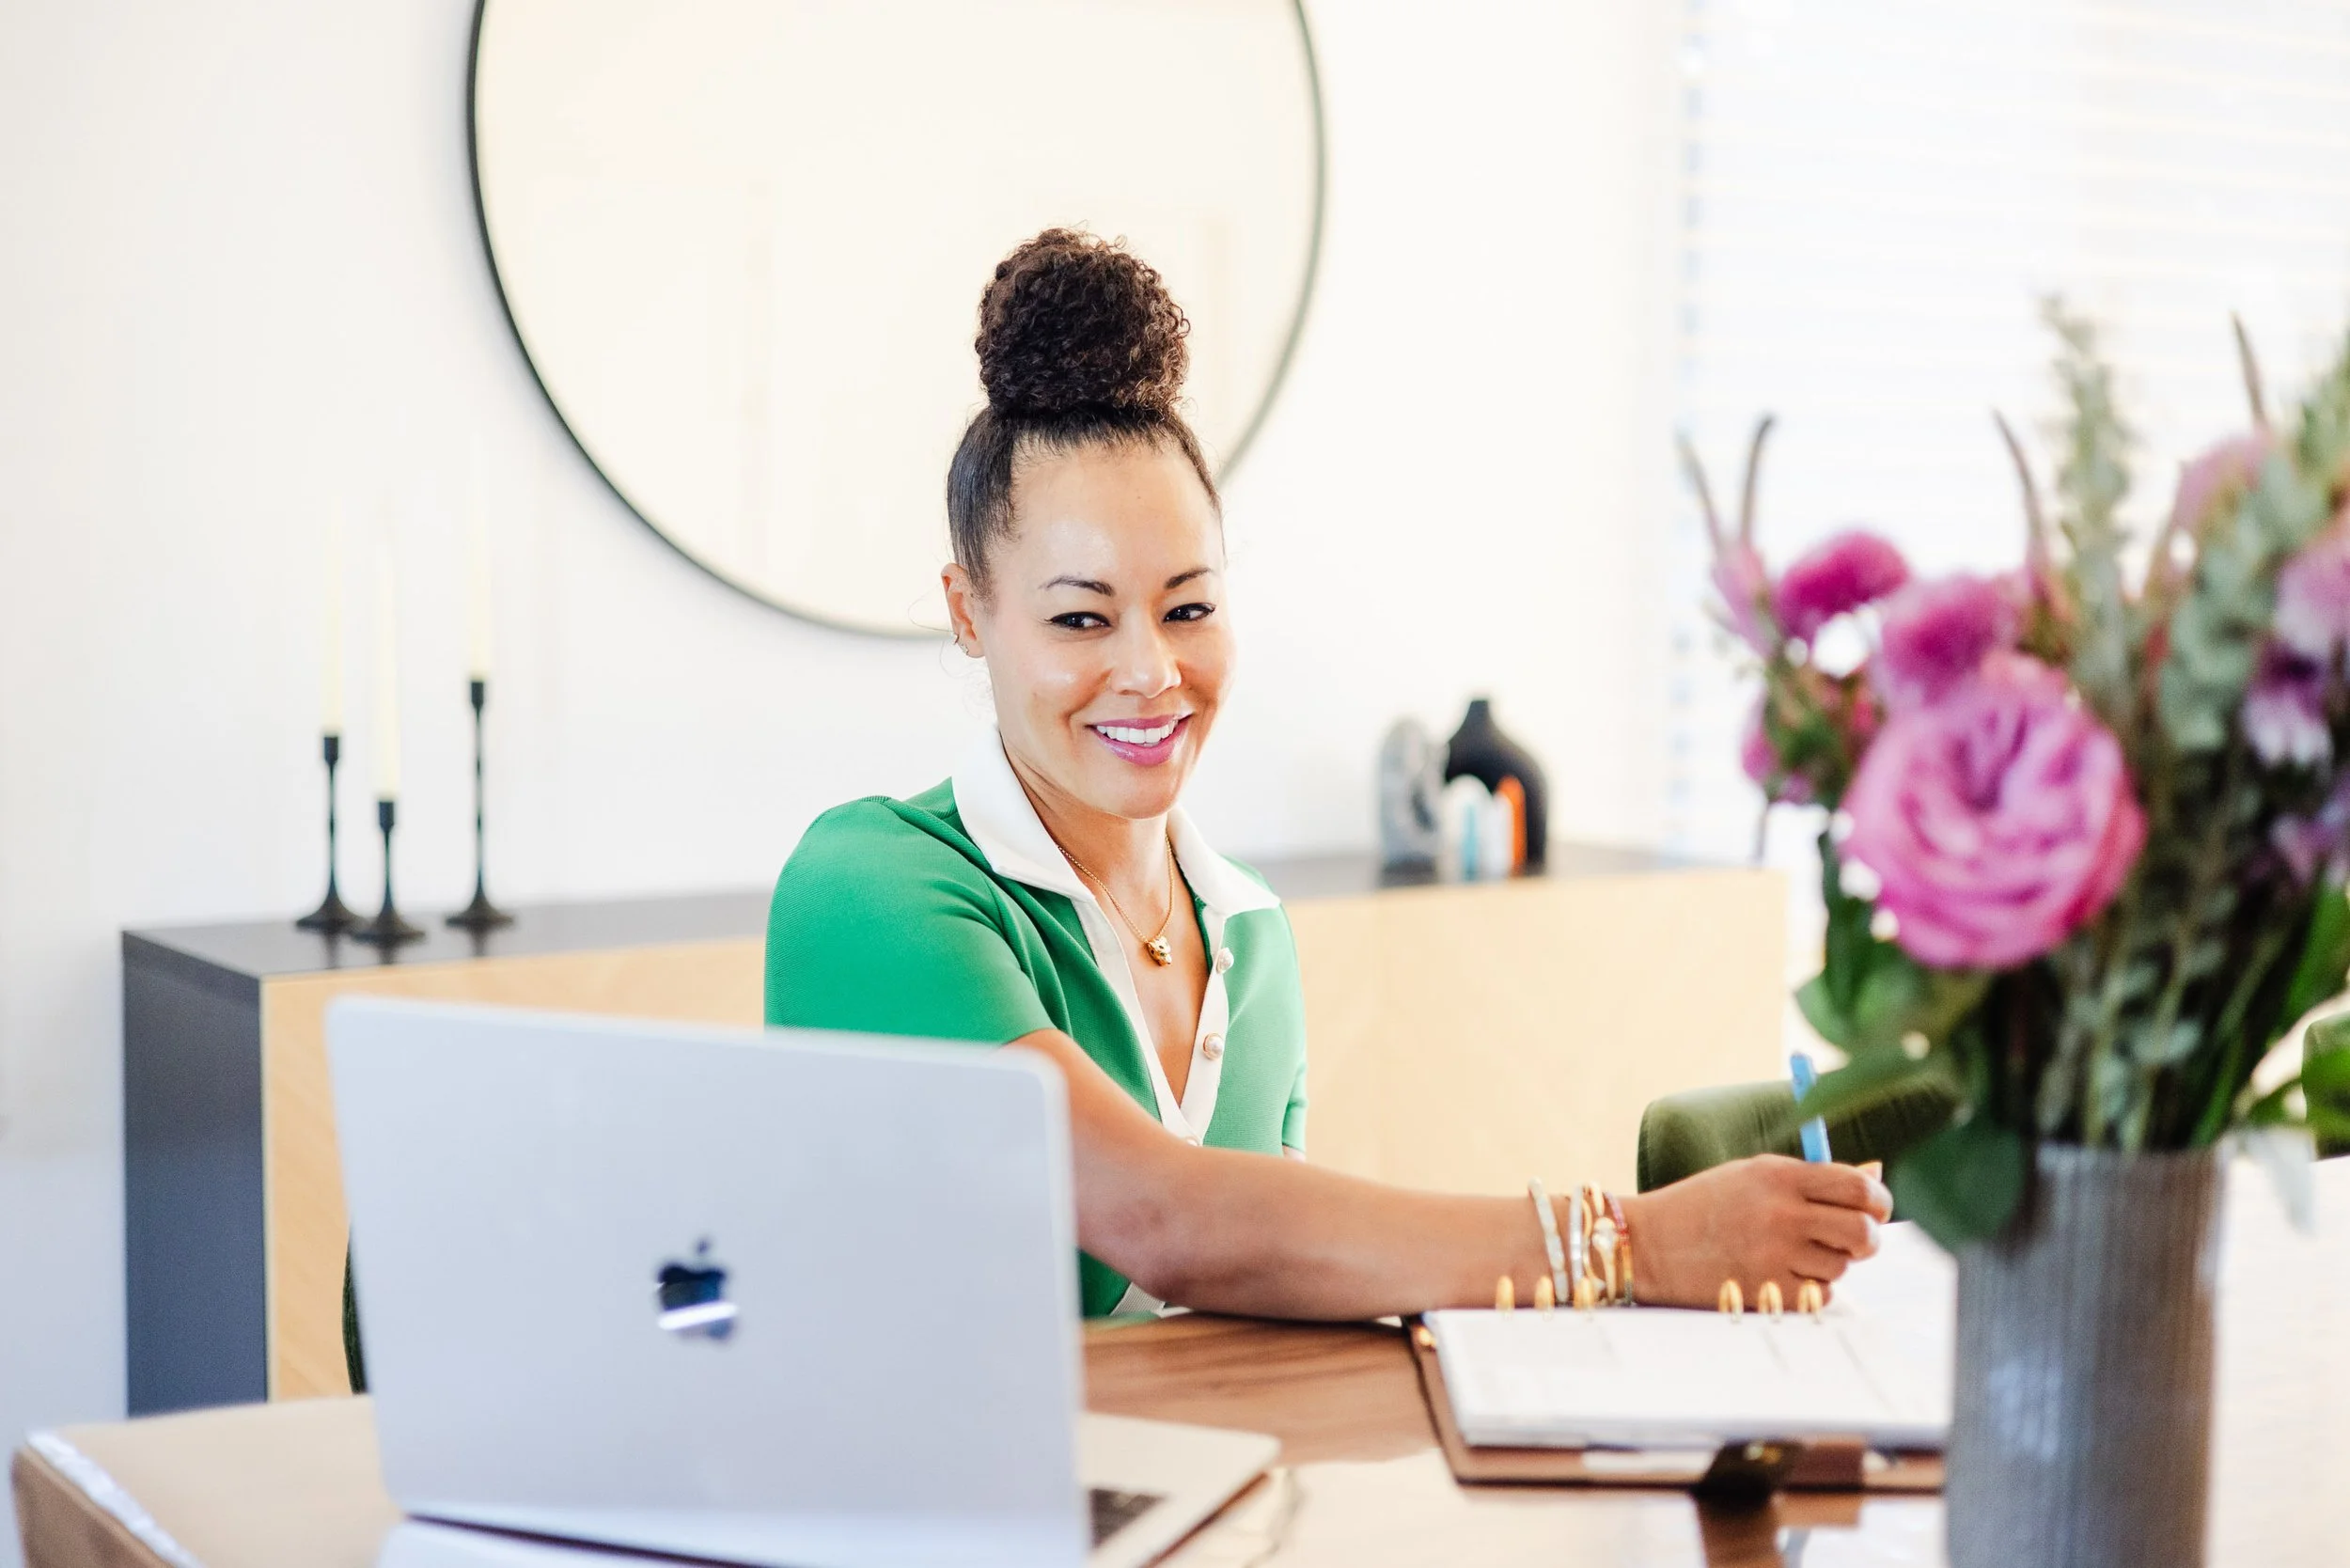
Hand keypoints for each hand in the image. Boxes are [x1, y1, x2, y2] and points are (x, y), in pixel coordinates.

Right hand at [1619, 1156, 1891, 1308]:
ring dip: (1829, 1264)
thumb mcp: (1753, 1175)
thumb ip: (1813, 1178)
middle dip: (1867, 1239)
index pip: (1859, 1185)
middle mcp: (1781, 1213)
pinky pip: (1818, 1296)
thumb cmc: (1704, 1205)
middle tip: (1852, 1240)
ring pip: (1841, 1267)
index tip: (1874, 1208)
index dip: (1879, 1200)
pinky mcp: (1766, 1291)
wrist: (1648, 1243)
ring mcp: (1773, 1255)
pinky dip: (1808, 1289)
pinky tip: (1778, 1274)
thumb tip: (1876, 1174)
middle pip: (1864, 1231)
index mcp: (1779, 1175)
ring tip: (1793, 1254)